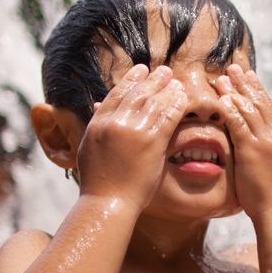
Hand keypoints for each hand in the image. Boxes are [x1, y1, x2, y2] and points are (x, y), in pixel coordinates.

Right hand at [77, 64, 186, 209]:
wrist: (107, 202)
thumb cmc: (98, 182)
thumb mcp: (89, 148)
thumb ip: (97, 126)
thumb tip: (98, 106)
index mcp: (98, 123)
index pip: (117, 93)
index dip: (132, 79)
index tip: (142, 70)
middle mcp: (114, 123)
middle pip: (138, 93)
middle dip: (153, 79)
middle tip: (165, 71)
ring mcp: (133, 131)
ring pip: (154, 102)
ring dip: (167, 89)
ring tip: (176, 82)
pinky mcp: (151, 142)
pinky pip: (167, 117)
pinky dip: (176, 105)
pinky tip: (183, 99)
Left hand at [216, 65, 271, 219]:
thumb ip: (266, 151)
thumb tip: (254, 144)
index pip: (270, 107)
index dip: (258, 90)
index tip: (249, 76)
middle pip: (260, 103)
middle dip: (245, 84)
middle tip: (233, 68)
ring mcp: (267, 142)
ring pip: (249, 110)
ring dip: (234, 92)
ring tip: (222, 78)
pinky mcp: (253, 150)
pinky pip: (240, 125)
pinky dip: (231, 110)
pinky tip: (222, 100)